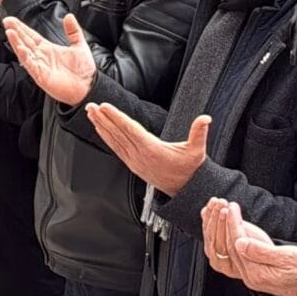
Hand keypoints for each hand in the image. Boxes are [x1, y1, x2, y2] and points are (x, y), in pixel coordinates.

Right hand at [0, 13, 97, 106]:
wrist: (89, 86)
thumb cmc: (84, 71)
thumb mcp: (79, 45)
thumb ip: (73, 30)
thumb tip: (69, 16)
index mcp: (48, 49)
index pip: (31, 35)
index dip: (22, 27)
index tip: (13, 19)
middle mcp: (42, 57)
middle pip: (25, 41)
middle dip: (15, 31)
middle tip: (7, 21)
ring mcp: (40, 66)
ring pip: (24, 52)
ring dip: (16, 42)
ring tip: (10, 31)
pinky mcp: (41, 76)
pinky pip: (30, 65)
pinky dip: (25, 57)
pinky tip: (20, 48)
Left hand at [84, 101, 207, 196]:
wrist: (184, 190)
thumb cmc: (189, 169)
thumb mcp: (197, 151)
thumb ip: (199, 133)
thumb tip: (206, 118)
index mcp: (152, 150)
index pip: (131, 130)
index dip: (117, 117)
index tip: (105, 107)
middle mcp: (140, 156)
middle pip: (118, 133)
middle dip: (103, 118)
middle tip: (90, 105)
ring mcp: (134, 161)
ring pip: (114, 140)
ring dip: (101, 126)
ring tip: (91, 113)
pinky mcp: (132, 164)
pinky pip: (116, 148)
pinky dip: (106, 137)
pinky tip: (100, 128)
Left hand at [202, 199, 296, 295]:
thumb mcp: (285, 257)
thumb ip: (261, 251)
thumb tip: (239, 242)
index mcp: (256, 273)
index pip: (237, 243)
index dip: (233, 223)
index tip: (232, 206)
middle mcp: (250, 277)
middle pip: (231, 248)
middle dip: (226, 225)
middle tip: (224, 206)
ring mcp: (252, 277)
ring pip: (232, 251)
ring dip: (227, 232)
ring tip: (224, 215)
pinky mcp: (256, 274)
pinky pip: (239, 255)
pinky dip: (233, 240)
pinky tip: (233, 230)